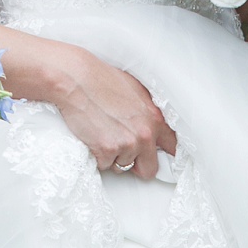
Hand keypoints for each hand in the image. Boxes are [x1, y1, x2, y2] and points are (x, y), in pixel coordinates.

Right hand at [46, 45, 175, 179]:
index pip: (172, 148)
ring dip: (113, 156)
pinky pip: (103, 165)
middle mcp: (145, 133)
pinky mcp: (107, 150)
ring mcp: (127, 144)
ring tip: (103, 133)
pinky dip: (97, 156)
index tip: (157, 157)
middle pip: (149, 169)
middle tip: (124, 151)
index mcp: (155, 118)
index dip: (163, 155)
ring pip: (122, 166)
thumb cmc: (101, 80)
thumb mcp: (136, 92)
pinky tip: (92, 136)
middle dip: (137, 165)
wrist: (76, 78)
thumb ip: (148, 113)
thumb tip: (152, 128)